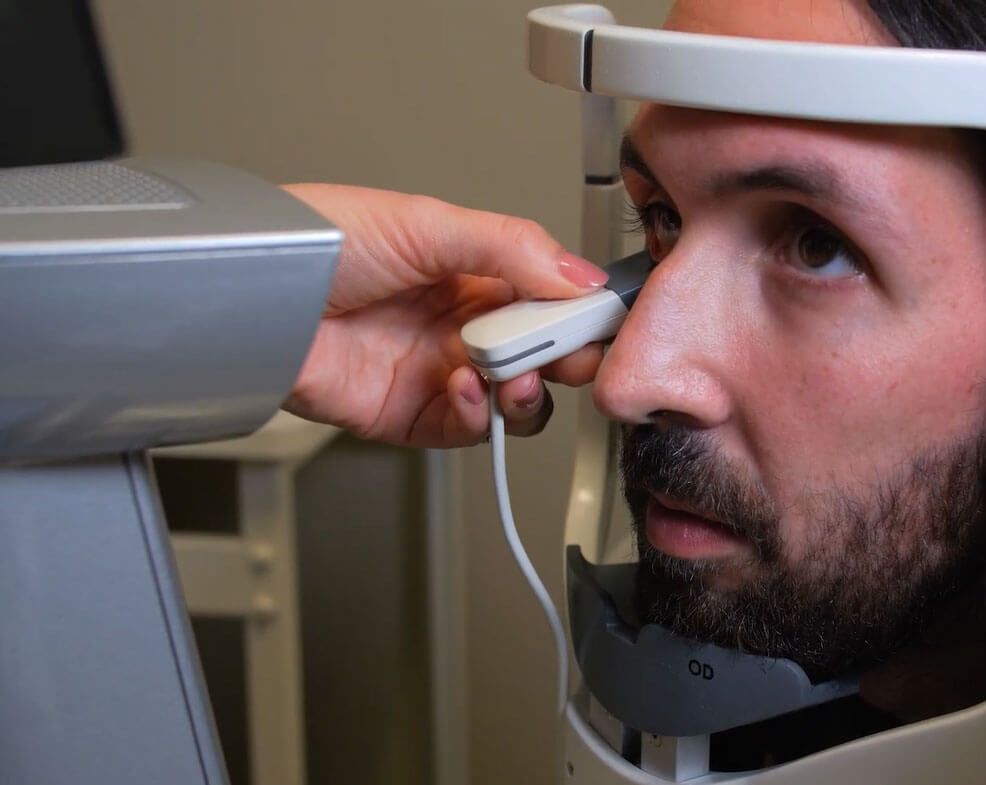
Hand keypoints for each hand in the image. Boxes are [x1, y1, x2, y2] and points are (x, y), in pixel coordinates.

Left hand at [281, 183, 607, 446]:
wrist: (247, 298)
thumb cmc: (313, 243)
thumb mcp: (426, 224)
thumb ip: (511, 248)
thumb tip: (581, 278)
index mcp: (469, 268)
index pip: (548, 294)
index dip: (578, 310)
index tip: (602, 319)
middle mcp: (458, 321)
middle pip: (540, 351)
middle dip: (564, 355)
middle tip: (569, 353)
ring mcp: (436, 370)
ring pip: (515, 399)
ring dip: (526, 392)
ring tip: (512, 376)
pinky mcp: (409, 415)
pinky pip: (468, 430)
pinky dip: (479, 416)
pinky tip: (466, 388)